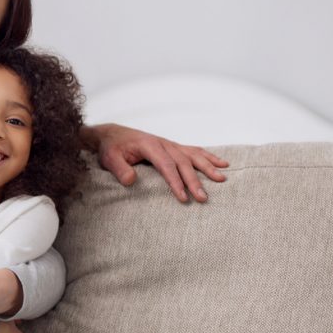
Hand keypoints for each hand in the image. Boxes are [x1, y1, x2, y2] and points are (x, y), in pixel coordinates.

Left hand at [84, 123, 227, 202]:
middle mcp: (163, 143)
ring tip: (221, 179)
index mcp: (149, 145)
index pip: (165, 165)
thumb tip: (131, 181)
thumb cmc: (111, 148)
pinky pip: (194, 151)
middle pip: (182, 163)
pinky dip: (209, 157)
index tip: (183, 198)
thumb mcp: (109, 158)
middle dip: (194, 181)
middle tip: (203, 198)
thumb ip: (119, 169)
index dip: (175, 181)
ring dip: (208, 167)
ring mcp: (170, 144)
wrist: (112, 134)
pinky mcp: (173, 147)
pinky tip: (222, 164)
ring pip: (192, 156)